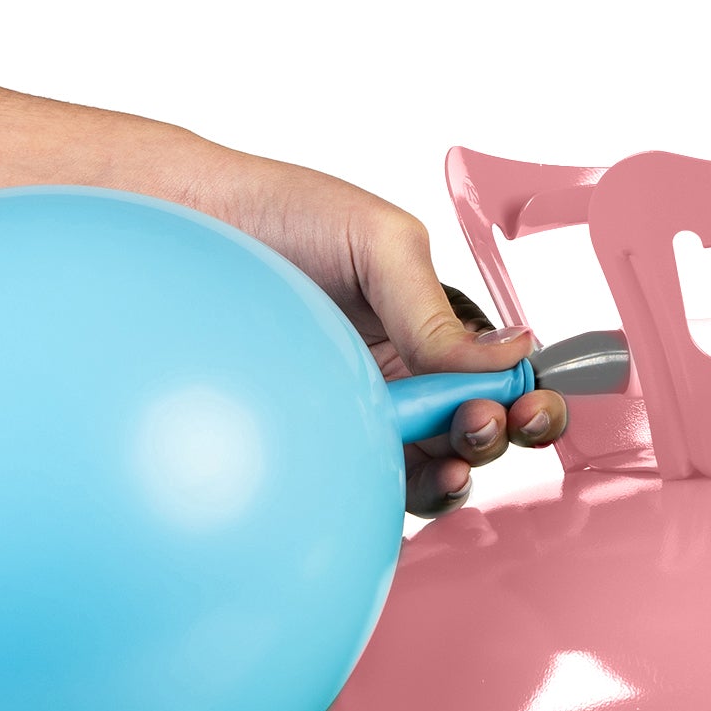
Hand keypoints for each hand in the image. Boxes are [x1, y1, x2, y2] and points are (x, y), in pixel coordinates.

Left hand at [180, 145, 567, 514]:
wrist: (183, 226)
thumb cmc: (278, 215)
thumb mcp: (377, 242)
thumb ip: (438, 311)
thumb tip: (512, 353)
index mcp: (431, 328)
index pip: (497, 376)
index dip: (525, 397)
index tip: (527, 405)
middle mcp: (402, 377)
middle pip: (471, 431)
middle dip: (493, 436)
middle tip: (479, 427)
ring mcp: (359, 414)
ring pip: (423, 469)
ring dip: (450, 475)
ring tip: (447, 467)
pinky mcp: (314, 442)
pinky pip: (361, 483)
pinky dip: (387, 495)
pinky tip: (390, 485)